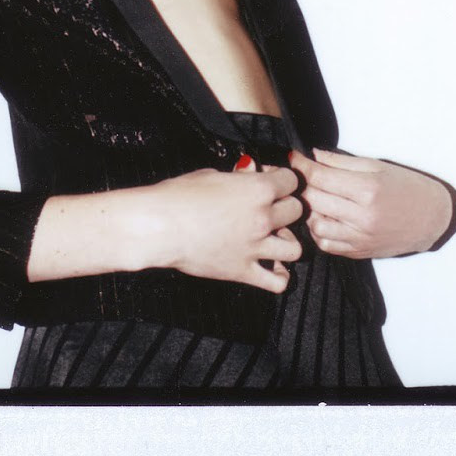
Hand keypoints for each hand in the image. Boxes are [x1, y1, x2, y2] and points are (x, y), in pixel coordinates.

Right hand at [140, 166, 303, 292]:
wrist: (159, 225)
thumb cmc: (178, 196)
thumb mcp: (211, 174)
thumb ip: (238, 177)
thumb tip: (248, 175)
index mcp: (257, 189)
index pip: (290, 180)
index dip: (280, 177)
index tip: (269, 179)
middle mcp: (263, 218)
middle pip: (296, 211)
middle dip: (285, 206)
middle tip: (270, 207)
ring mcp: (255, 247)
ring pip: (295, 248)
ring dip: (286, 240)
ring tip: (273, 237)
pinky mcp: (242, 271)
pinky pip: (277, 281)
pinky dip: (279, 276)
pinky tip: (271, 267)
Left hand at [288, 149, 455, 258]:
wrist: (433, 218)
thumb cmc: (407, 188)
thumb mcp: (377, 166)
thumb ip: (341, 162)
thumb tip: (313, 154)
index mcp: (368, 190)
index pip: (320, 177)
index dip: (301, 165)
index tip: (294, 157)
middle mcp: (362, 217)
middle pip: (313, 200)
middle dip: (302, 185)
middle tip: (300, 175)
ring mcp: (360, 238)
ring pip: (315, 225)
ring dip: (308, 210)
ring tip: (315, 198)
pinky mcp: (359, 252)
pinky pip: (325, 244)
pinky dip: (318, 230)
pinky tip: (325, 217)